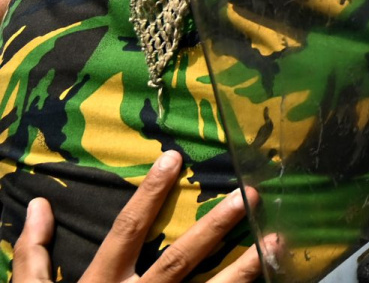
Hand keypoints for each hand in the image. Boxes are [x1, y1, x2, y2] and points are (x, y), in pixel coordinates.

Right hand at [13, 151, 260, 282]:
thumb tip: (38, 204)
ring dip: (244, 268)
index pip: (127, 231)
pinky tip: (268, 282)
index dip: (149, 194)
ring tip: (275, 242)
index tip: (173, 157)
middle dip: (215, 226)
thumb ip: (33, 255)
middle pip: (180, 259)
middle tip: (247, 195)